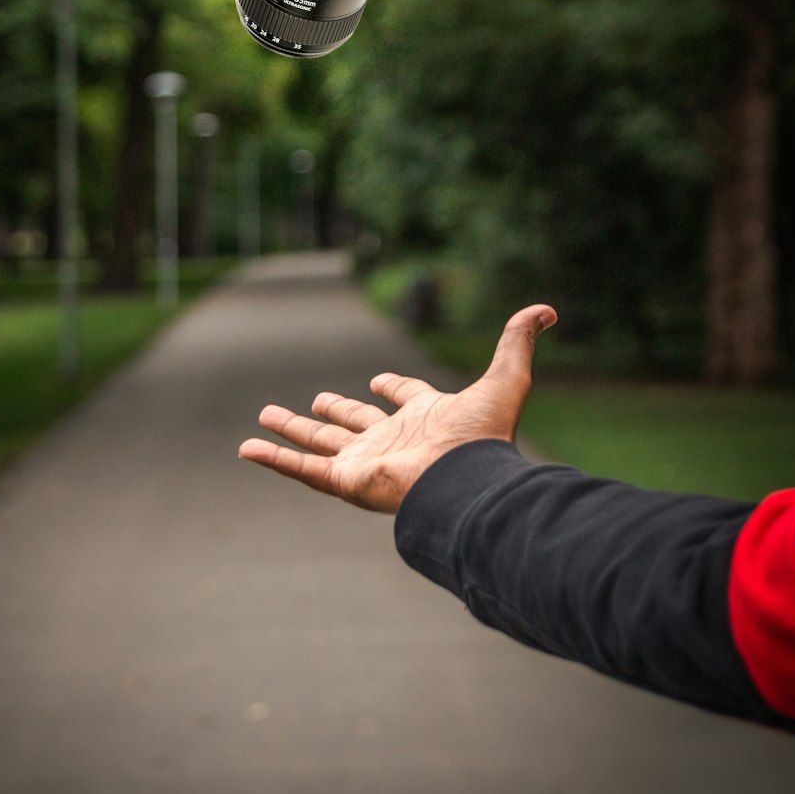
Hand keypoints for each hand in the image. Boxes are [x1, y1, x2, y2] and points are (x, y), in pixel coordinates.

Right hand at [238, 304, 556, 513]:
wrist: (467, 484)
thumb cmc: (485, 439)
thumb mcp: (506, 379)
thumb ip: (518, 342)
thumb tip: (547, 309)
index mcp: (426, 420)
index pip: (405, 399)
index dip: (395, 388)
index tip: (380, 380)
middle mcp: (393, 441)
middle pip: (356, 424)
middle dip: (335, 412)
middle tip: (315, 399)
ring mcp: (367, 462)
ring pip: (320, 444)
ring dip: (292, 430)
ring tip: (264, 416)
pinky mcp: (346, 481)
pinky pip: (302, 468)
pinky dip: (274, 458)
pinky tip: (247, 447)